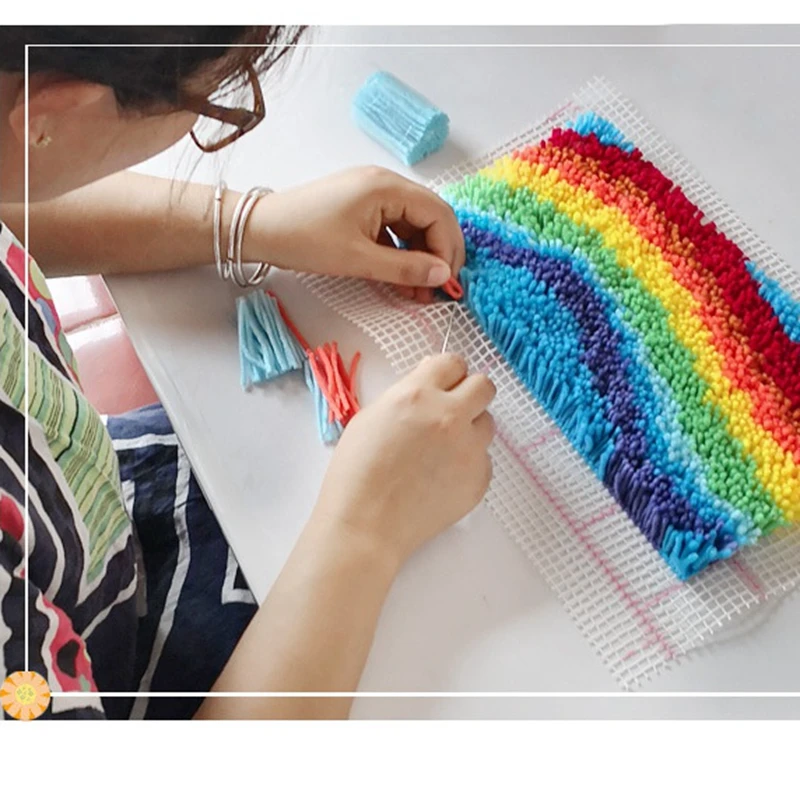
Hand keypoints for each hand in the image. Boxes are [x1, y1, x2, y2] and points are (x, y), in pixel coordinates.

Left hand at [247, 166, 465, 303]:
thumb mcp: (358, 259)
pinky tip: (399, 279)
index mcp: (387, 187)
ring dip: (419, 258)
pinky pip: (393, 230)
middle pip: (430, 218)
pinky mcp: (361, 208)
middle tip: (436, 290)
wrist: (259, 229)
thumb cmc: (304, 239)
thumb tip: (442, 276)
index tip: (445, 283)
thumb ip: (405, 268)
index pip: (439, 214)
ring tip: (417, 292)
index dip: (448, 249)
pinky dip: (400, 254)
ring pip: (412, 227)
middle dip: (437, 255)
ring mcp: (372, 195)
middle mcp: (385, 184)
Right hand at [309, 354, 495, 569]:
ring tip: (442, 451)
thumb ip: (406, 394)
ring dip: (470, 429)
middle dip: (470, 393)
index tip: (444, 382)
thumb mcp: (371, 417)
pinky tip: (441, 478)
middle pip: (484, 386)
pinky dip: (468, 464)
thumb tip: (430, 380)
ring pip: (487, 424)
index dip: (449, 372)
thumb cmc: (356, 473)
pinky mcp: (479, 479)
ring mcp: (469, 449)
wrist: (365, 525)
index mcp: (418, 395)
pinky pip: (484, 460)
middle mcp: (450, 416)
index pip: (454, 363)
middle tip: (453, 409)